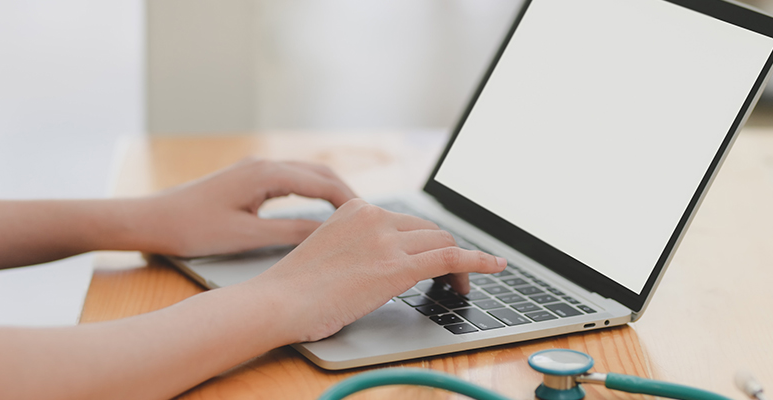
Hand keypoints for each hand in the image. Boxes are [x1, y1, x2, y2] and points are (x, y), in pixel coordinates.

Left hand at [122, 159, 357, 257]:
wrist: (151, 219)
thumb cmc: (192, 228)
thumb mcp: (246, 236)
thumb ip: (289, 233)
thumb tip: (327, 235)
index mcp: (265, 174)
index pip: (322, 183)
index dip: (350, 202)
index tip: (370, 220)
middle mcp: (263, 165)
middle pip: (319, 173)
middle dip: (346, 193)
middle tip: (368, 218)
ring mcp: (255, 169)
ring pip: (305, 174)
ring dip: (330, 191)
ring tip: (351, 215)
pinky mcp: (247, 179)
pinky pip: (290, 180)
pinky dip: (311, 192)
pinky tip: (317, 209)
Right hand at [247, 199, 507, 341]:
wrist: (277, 303)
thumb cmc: (294, 290)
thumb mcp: (328, 252)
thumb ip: (356, 248)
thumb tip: (380, 264)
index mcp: (356, 209)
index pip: (408, 221)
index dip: (427, 242)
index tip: (436, 257)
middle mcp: (374, 217)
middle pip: (429, 230)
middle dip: (445, 252)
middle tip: (452, 277)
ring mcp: (386, 240)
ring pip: (443, 243)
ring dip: (461, 264)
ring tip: (463, 285)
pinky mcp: (396, 267)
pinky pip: (451, 258)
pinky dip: (478, 261)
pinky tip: (495, 267)